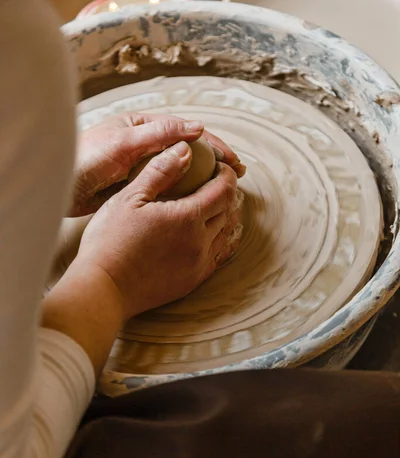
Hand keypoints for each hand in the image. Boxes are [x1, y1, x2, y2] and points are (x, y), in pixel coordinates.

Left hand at [72, 112, 245, 217]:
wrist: (59, 186)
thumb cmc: (86, 158)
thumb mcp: (123, 143)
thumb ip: (159, 135)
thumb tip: (197, 129)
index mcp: (146, 128)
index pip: (189, 133)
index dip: (215, 146)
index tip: (234, 161)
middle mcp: (149, 147)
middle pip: (190, 153)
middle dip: (215, 163)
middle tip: (238, 176)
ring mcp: (145, 169)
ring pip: (182, 174)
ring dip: (204, 182)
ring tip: (224, 193)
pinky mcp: (139, 190)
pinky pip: (168, 191)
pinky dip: (185, 197)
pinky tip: (198, 207)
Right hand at [76, 141, 241, 319]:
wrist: (104, 288)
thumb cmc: (110, 240)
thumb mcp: (130, 197)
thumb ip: (160, 171)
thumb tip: (185, 149)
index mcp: (188, 217)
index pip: (223, 190)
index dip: (226, 175)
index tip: (221, 167)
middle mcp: (200, 242)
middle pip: (227, 212)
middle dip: (226, 194)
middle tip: (217, 184)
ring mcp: (198, 265)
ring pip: (225, 236)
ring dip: (225, 219)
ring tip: (216, 207)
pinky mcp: (191, 281)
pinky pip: (217, 258)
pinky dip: (220, 242)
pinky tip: (212, 237)